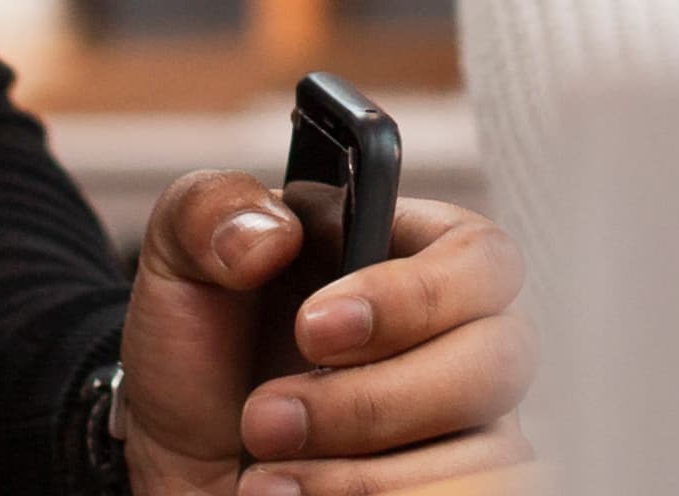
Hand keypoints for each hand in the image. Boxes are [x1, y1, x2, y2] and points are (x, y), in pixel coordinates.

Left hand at [118, 172, 534, 495]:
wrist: (181, 459)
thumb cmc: (203, 351)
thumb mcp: (182, 259)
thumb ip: (212, 210)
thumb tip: (272, 234)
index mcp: (414, 254)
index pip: (482, 258)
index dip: (415, 295)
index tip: (313, 329)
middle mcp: (460, 340)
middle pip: (497, 364)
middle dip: (373, 402)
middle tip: (266, 417)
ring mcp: (466, 431)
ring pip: (483, 460)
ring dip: (363, 477)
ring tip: (267, 477)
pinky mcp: (446, 492)